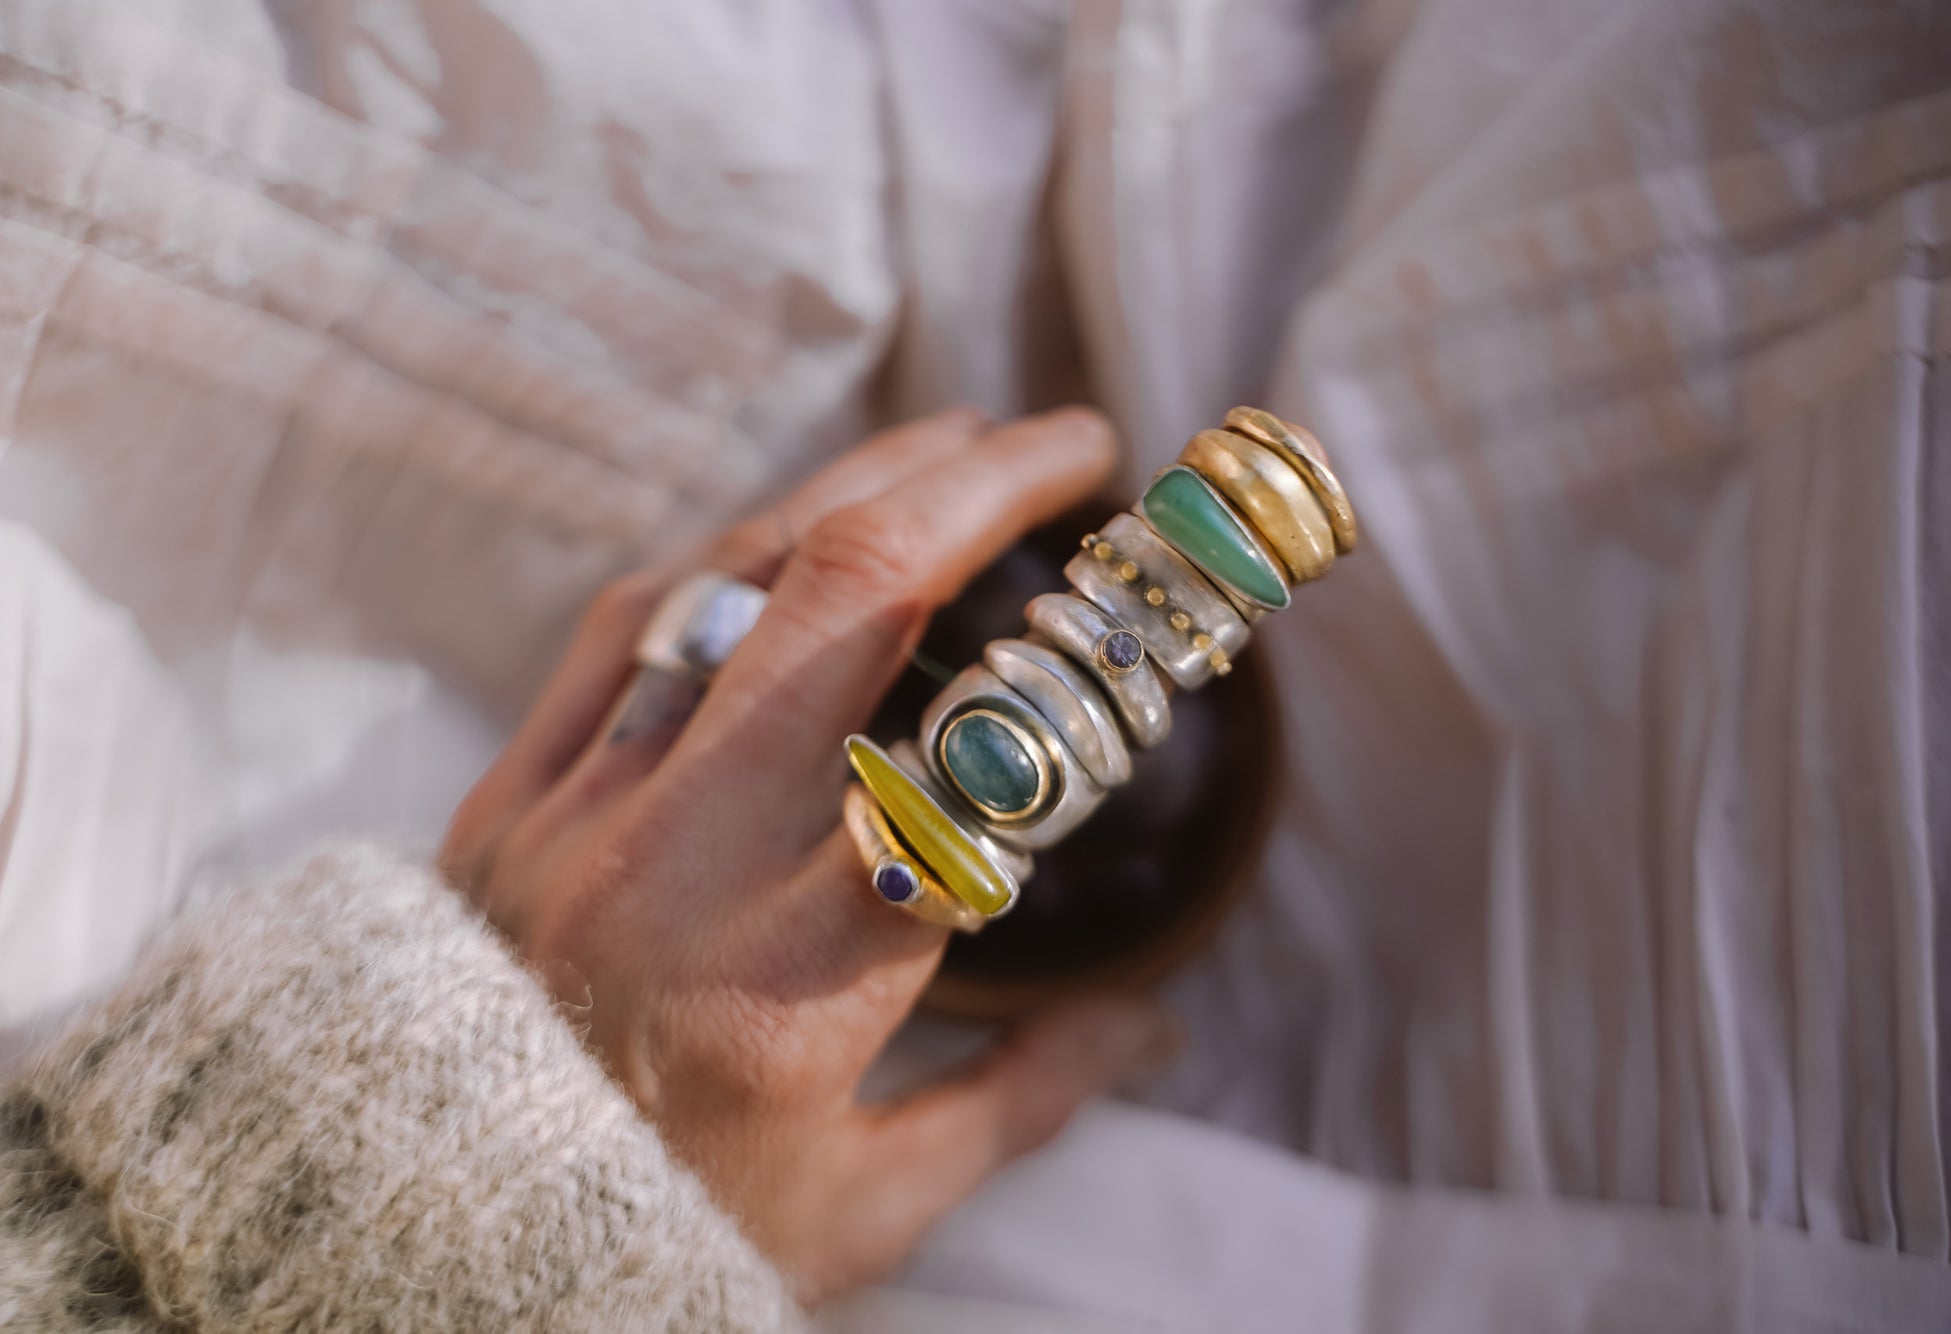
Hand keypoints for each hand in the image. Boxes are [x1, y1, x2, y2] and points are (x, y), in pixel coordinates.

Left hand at [441, 408, 1179, 1301]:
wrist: (421, 1240)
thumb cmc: (665, 1230)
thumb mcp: (870, 1203)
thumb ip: (1025, 1098)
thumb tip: (1152, 1023)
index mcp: (809, 979)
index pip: (985, 768)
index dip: (1082, 671)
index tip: (1138, 615)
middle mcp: (697, 863)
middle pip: (854, 599)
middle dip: (981, 487)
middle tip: (1070, 441)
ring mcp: (586, 813)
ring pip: (732, 582)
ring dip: (860, 486)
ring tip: (955, 440)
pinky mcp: (507, 799)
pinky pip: (618, 627)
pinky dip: (722, 558)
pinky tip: (792, 524)